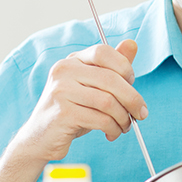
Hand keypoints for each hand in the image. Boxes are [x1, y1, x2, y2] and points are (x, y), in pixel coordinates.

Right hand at [9, 39, 146, 162]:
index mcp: (72, 61)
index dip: (123, 66)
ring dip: (123, 118)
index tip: (132, 82)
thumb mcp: (92, 87)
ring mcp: (61, 92)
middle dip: (132, 99)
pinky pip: (100, 120)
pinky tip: (112, 134)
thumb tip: (132, 43)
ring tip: (125, 127)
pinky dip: (113, 129)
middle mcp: (63, 71)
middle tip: (141, 114)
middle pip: (110, 79)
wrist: (40, 138)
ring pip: (108, 102)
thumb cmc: (71, 110)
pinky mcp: (63, 114)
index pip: (103, 51)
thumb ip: (112, 67)